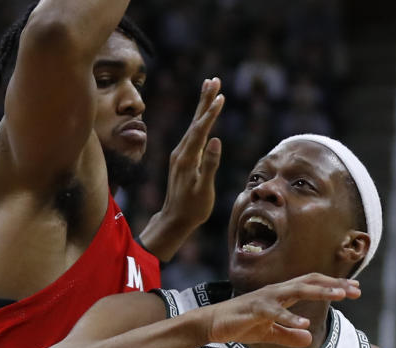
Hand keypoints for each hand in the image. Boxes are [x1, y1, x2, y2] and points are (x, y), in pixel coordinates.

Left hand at [159, 78, 224, 229]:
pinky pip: (193, 134)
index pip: (201, 130)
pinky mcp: (182, 158)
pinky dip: (200, 120)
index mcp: (187, 158)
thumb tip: (216, 141)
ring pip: (194, 125)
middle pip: (195, 121)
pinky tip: (203, 115)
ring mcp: (180, 154)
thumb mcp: (203, 189)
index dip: (211, 113)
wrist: (174, 219)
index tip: (221, 97)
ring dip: (202, 106)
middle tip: (214, 80)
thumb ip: (210, 165)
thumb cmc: (192, 208)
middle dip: (205, 100)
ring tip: (210, 88)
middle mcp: (181, 152)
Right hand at [199, 274, 360, 347]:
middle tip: (356, 290)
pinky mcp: (254, 309)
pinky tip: (304, 322)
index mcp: (281, 294)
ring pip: (297, 289)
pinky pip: (274, 312)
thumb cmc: (239, 324)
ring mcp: (265, 298)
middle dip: (334, 284)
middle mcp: (276, 291)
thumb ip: (288, 335)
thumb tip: (308, 338)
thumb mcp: (268, 333)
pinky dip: (290, 316)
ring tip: (340, 295)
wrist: (211, 325)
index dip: (333, 285)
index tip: (354, 289)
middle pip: (310, 281)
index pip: (312, 284)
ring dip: (320, 291)